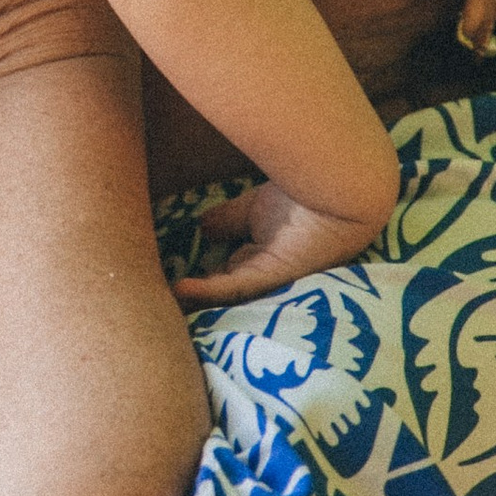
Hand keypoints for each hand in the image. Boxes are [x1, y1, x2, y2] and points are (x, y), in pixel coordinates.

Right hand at [169, 180, 380, 307]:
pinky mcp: (274, 273)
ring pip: (226, 297)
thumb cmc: (304, 194)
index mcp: (260, 257)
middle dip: (194, 302)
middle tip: (157, 306)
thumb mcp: (254, 209)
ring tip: (160, 308)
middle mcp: (263, 272)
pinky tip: (180, 289)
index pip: (223, 277)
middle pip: (222, 292)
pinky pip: (236, 286)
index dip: (199, 284)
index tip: (167, 286)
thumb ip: (227, 220)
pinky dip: (208, 291)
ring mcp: (269, 276)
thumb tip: (200, 228)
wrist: (338, 187)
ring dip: (195, 304)